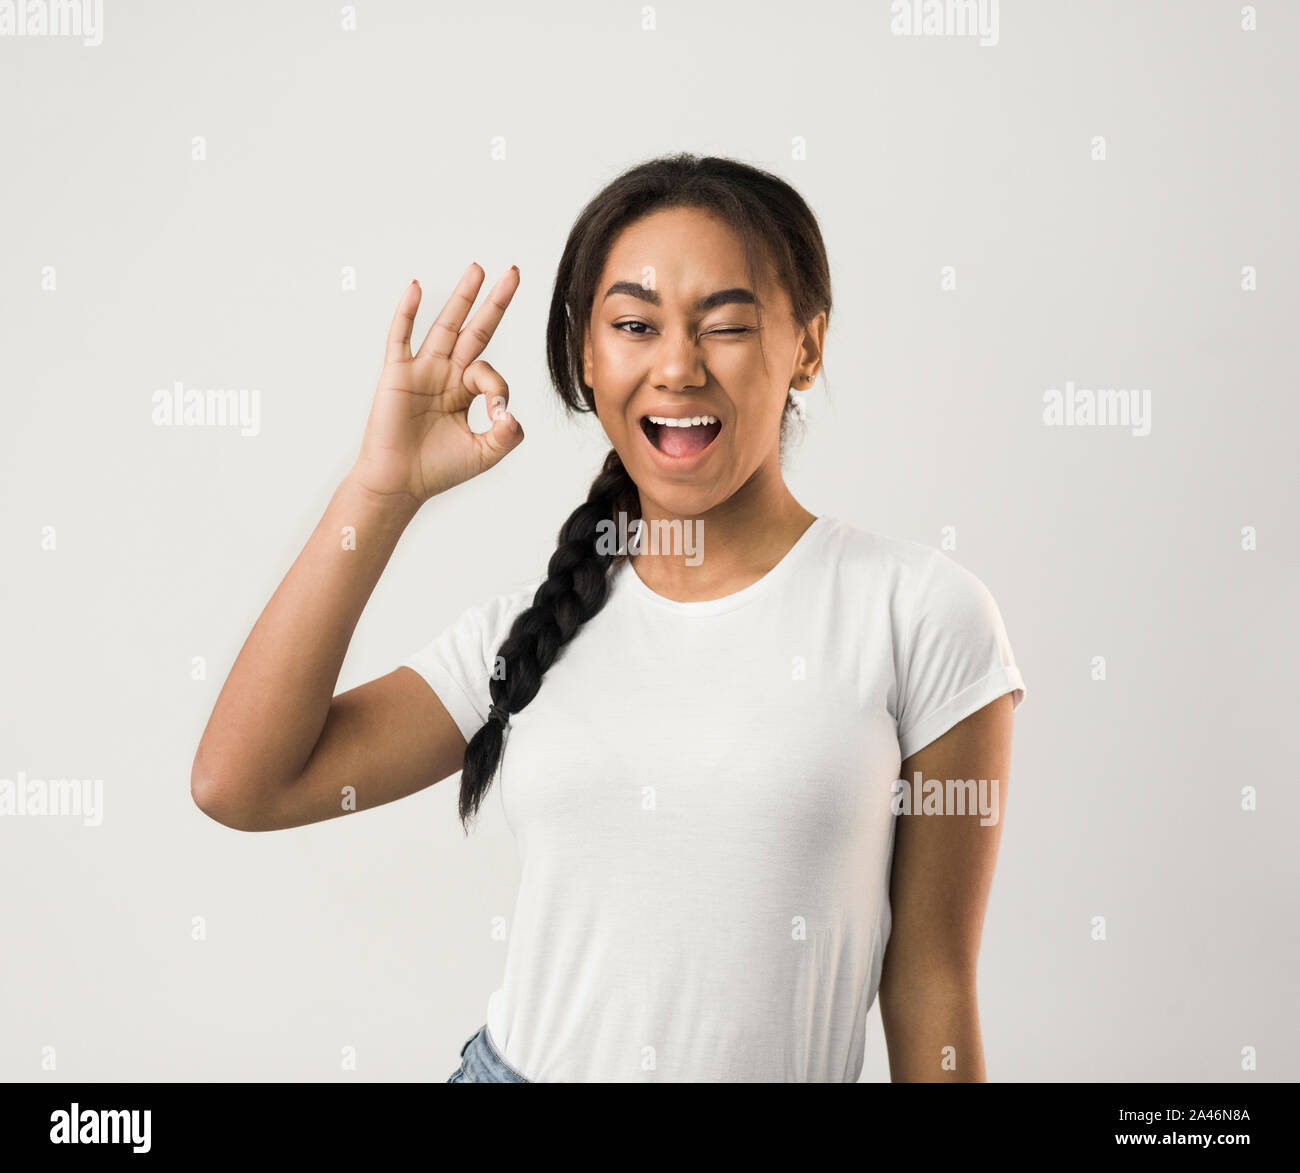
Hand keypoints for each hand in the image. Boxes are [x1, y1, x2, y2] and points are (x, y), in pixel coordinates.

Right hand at [349, 263, 524, 507]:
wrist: (399, 483)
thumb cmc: (437, 470)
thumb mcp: (484, 454)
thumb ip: (507, 435)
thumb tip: (511, 414)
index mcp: (465, 392)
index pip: (490, 373)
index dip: (498, 389)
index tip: (497, 415)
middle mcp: (446, 375)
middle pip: (475, 330)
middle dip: (495, 303)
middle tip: (513, 273)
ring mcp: (422, 371)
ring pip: (446, 325)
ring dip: (463, 297)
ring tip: (479, 269)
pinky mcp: (397, 373)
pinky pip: (401, 336)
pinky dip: (407, 312)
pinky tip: (416, 287)